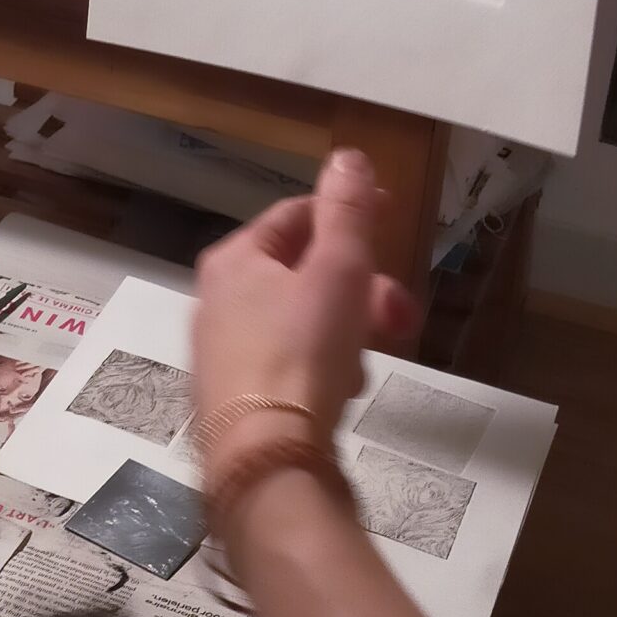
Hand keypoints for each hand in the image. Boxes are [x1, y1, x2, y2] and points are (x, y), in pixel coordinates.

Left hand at [192, 150, 418, 476]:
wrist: (266, 460)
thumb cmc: (302, 354)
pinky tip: (343, 390)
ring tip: (370, 359)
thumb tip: (347, 156)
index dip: (348, 214)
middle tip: (400, 314)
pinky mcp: (235, 399)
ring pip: (300, 320)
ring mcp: (222, 352)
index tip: (392, 219)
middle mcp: (216, 299)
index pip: (296, 215)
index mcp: (235, 259)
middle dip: (361, 288)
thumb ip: (346, 212)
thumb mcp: (337, 272)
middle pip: (303, 273)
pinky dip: (322, 366)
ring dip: (347, 330)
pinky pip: (289, 363)